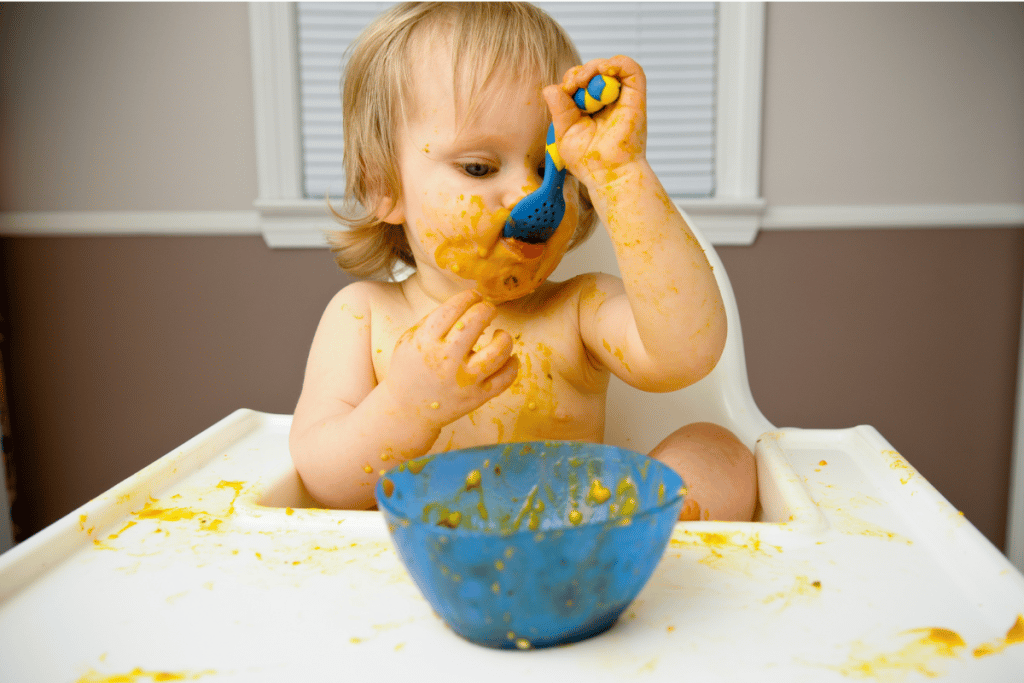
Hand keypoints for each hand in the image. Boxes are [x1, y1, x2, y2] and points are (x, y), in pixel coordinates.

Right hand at [383, 290, 519, 427]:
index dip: (468, 297)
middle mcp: (446, 360)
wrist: (407, 410)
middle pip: (476, 322)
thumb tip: (466, 302)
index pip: (452, 308)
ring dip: (504, 338)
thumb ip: (432, 320)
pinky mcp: (477, 397)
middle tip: (488, 309)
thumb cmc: (409, 369)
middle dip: (486, 309)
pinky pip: (506, 379)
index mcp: (425, 342)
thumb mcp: (408, 340)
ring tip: (499, 335)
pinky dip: (512, 364)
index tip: (474, 296)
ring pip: (498, 352)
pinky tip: (507, 357)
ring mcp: (464, 381)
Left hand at [542, 56, 647, 189]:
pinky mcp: (636, 97)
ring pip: (611, 66)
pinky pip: (631, 69)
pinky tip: (604, 70)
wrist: (608, 173)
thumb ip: (559, 108)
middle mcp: (607, 102)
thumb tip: (553, 87)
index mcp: (590, 109)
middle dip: (580, 72)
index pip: (580, 82)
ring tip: (584, 80)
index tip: (566, 91)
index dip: (571, 79)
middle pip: (594, 71)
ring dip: (595, 66)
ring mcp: (622, 98)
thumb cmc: (587, 160)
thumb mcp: (564, 131)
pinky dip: (617, 63)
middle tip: (574, 85)